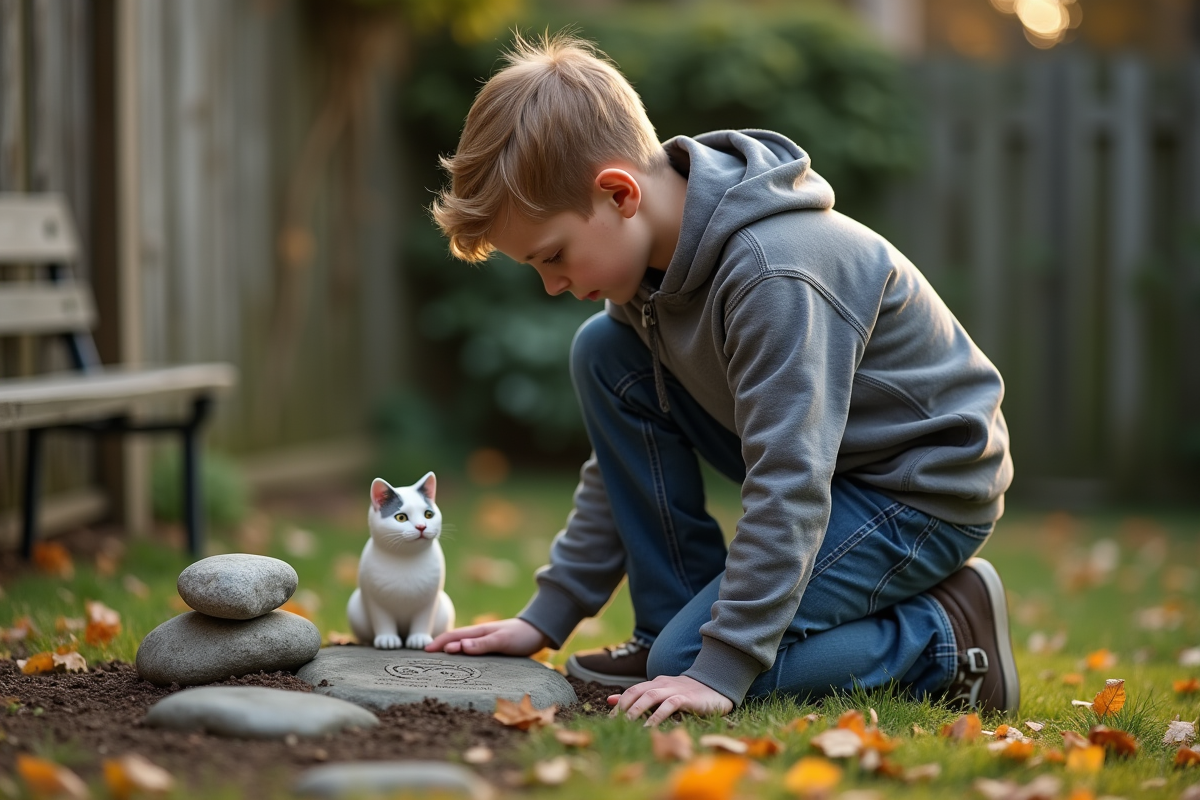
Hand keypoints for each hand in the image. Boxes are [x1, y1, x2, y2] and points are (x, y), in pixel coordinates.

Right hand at [425, 618, 549, 656]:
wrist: (540, 631)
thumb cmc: (521, 636)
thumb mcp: (502, 641)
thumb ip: (482, 644)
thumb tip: (458, 646)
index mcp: (478, 631)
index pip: (452, 636)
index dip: (438, 644)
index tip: (424, 653)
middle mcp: (479, 635)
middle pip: (454, 639)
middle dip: (439, 646)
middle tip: (424, 659)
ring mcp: (485, 640)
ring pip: (461, 644)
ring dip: (449, 650)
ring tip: (437, 661)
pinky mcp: (491, 646)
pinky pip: (471, 650)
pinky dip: (461, 653)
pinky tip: (460, 661)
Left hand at [608, 674, 733, 726]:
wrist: (717, 686)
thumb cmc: (689, 694)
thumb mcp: (663, 693)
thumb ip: (640, 697)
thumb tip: (611, 700)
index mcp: (656, 683)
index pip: (632, 691)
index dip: (620, 704)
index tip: (609, 720)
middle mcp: (662, 684)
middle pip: (637, 691)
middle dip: (623, 707)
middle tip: (613, 724)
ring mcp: (674, 689)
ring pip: (650, 696)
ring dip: (636, 710)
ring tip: (626, 724)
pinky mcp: (686, 698)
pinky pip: (668, 705)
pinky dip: (657, 716)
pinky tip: (649, 728)